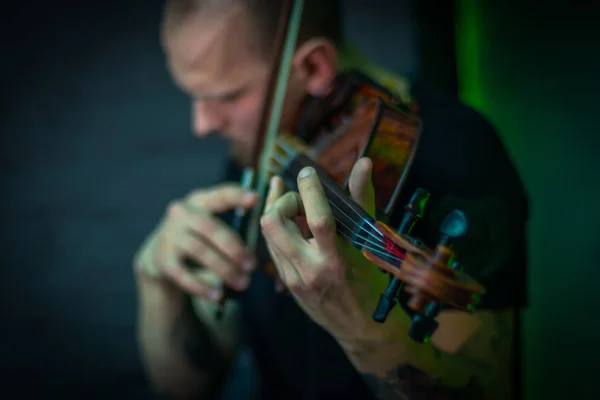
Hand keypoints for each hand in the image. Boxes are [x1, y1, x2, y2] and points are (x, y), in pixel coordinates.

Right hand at [134, 183, 257, 301]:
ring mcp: (169, 236)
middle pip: (210, 228)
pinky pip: (184, 275)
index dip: (237, 196)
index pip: (219, 195)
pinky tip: (217, 295)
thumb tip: (268, 236)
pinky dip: (202, 286)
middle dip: (234, 247)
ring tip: (243, 283)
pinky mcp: (162, 260)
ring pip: (200, 251)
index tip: (257, 199)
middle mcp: (180, 214)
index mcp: (198, 201)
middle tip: (252, 265)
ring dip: (224, 269)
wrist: (158, 258)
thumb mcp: (211, 225)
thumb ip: (234, 226)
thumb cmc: (198, 239)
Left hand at [260, 158, 401, 344]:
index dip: (310, 190)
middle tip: (301, 199)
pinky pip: (271, 245)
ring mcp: (293, 277)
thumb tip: (364, 162)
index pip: (318, 220)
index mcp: (336, 260)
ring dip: (277, 210)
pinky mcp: (285, 281)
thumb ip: (362, 199)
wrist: (359, 325)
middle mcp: (310, 270)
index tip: (307, 172)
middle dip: (283, 200)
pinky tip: (287, 216)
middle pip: (275, 223)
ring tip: (294, 203)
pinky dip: (277, 226)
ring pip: (267, 232)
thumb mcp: (369, 241)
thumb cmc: (371, 281)